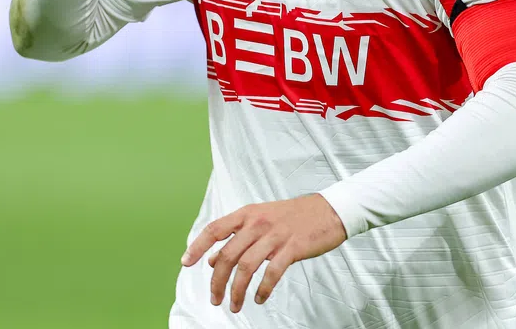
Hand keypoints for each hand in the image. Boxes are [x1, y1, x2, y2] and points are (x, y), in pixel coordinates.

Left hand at [181, 194, 347, 313]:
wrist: (330, 210)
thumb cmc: (295, 216)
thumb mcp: (262, 220)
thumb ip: (237, 238)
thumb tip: (212, 260)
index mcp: (248, 214)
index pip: (215, 229)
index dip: (198, 246)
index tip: (186, 262)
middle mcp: (258, 223)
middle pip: (228, 255)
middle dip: (217, 281)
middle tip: (215, 299)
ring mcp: (275, 235)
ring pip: (246, 267)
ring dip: (237, 290)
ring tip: (234, 305)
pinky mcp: (292, 247)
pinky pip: (272, 273)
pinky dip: (262, 289)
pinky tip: (259, 298)